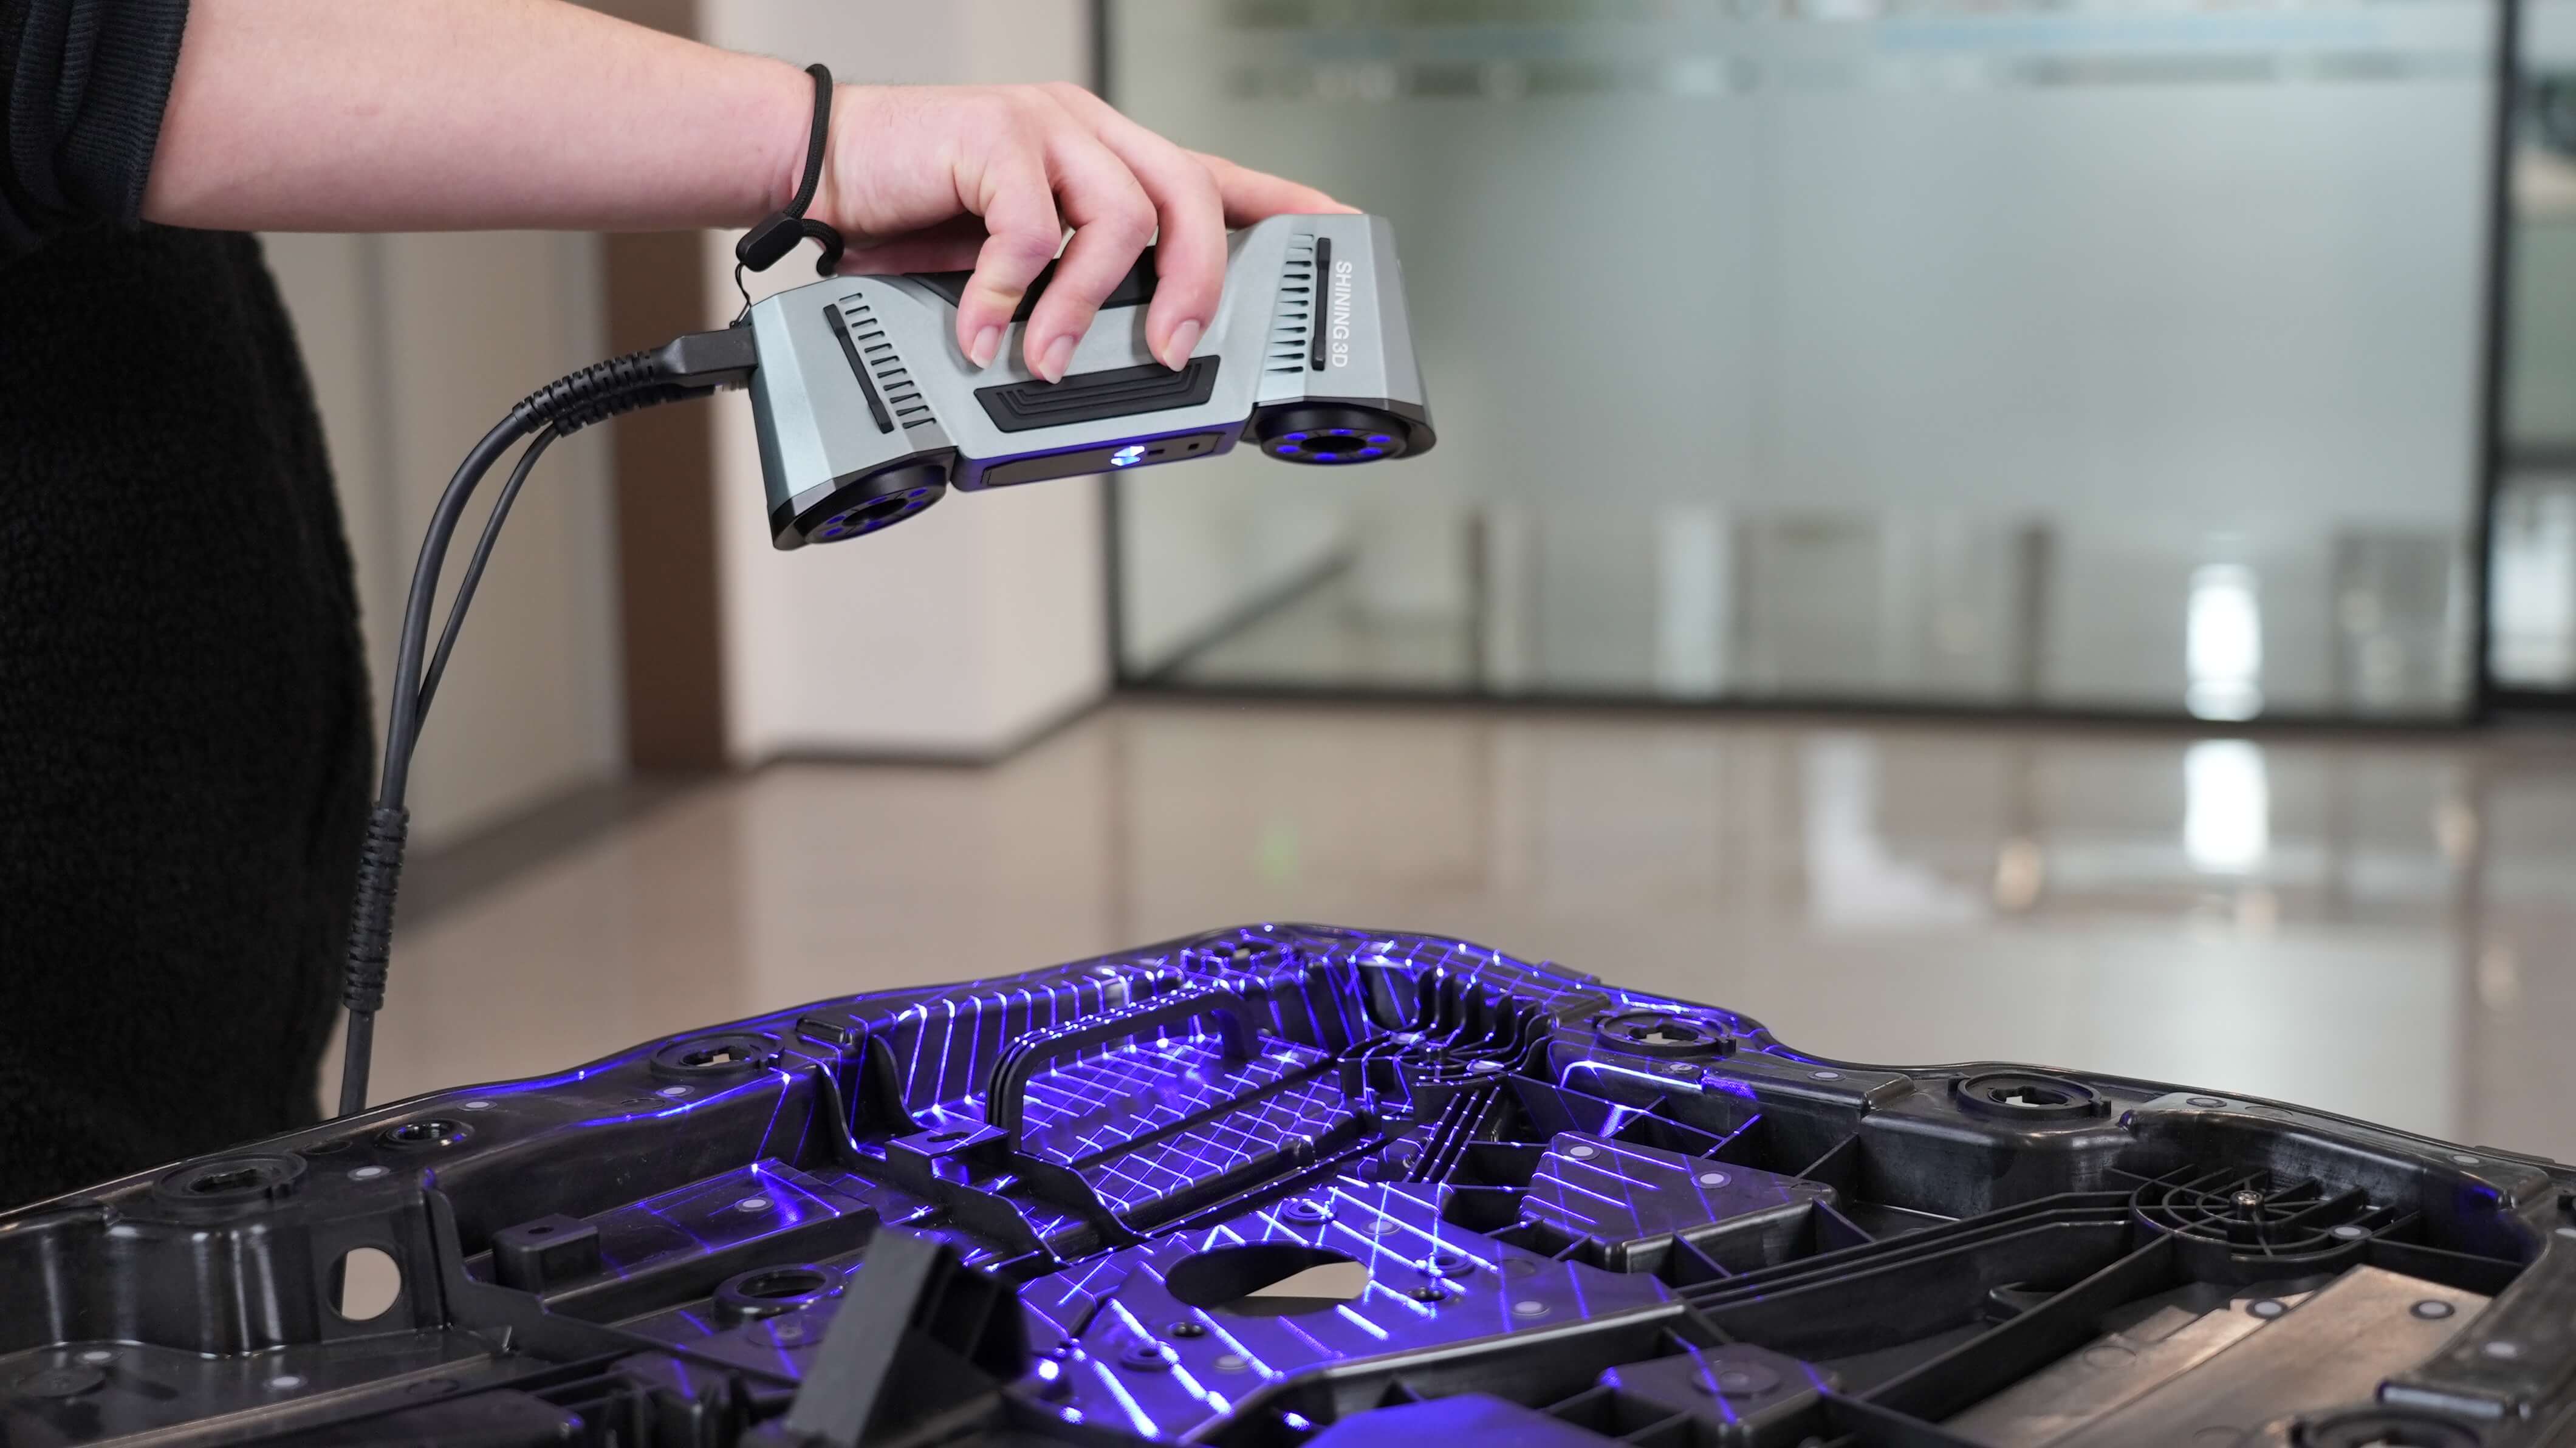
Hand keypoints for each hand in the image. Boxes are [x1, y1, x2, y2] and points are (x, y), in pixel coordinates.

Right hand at [808, 82, 1353, 381]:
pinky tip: (981, 328)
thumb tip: (1120, 358)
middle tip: (1169, 351)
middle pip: (1190, 198)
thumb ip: (1071, 286)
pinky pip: (1031, 228)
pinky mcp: (991, 134)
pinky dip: (1010, 294)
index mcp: (1107, 155)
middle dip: (1194, 286)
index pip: (1217, 173)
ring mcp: (1044, 125)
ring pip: (1120, 215)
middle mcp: (1089, 130)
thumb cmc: (913, 212)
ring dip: (1088, 305)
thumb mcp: (1013, 256)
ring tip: (1050, 356)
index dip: (1285, 200)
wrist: (815, 166)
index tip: (1339, 227)